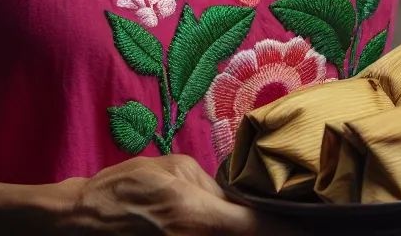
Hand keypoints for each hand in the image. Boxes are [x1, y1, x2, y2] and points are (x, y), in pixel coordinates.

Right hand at [62, 156, 301, 235]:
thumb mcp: (178, 171)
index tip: (315, 226)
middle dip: (273, 232)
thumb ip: (215, 188)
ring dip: (253, 233)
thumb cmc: (129, 186)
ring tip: (273, 224)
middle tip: (302, 224)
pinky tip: (242, 227)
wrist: (85, 219)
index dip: (289, 229)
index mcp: (200, 218)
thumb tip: (242, 198)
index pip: (258, 228)